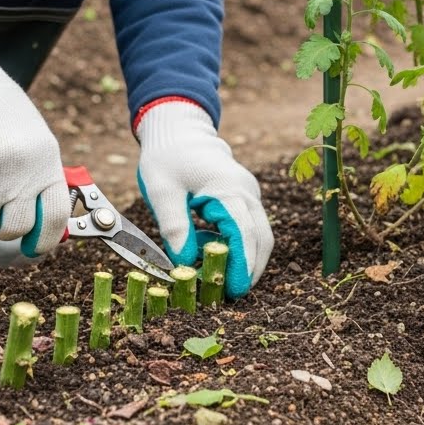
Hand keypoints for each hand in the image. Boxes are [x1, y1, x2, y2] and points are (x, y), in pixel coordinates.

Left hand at [135, 99, 272, 297]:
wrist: (178, 130)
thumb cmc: (167, 157)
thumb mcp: (161, 191)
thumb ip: (174, 226)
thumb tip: (185, 263)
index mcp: (228, 189)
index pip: (244, 235)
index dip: (241, 265)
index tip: (234, 290)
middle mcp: (246, 192)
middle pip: (262, 239)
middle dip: (251, 269)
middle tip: (232, 294)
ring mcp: (249, 194)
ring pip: (259, 235)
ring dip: (246, 259)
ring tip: (219, 279)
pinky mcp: (244, 198)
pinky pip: (250, 227)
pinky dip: (238, 245)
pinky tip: (212, 252)